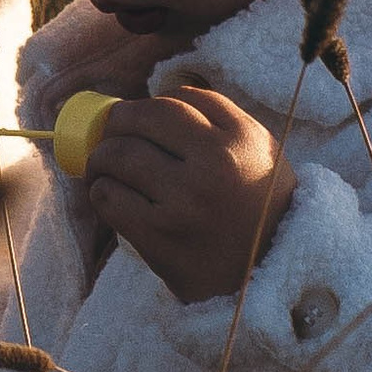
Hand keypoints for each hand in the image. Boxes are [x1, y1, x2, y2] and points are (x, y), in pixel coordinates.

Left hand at [85, 85, 294, 304]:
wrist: (271, 272)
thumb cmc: (259, 205)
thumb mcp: (260, 150)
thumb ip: (219, 117)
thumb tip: (156, 98)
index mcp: (239, 139)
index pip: (175, 101)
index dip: (146, 105)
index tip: (135, 117)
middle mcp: (213, 166)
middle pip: (140, 121)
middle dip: (115, 123)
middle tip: (110, 134)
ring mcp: (184, 203)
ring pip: (117, 156)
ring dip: (100, 156)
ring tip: (101, 164)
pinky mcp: (160, 237)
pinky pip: (109, 198)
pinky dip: (100, 190)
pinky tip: (108, 192)